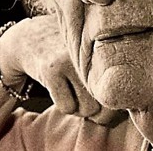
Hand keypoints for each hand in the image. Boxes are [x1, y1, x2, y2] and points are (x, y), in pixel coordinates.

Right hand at [0, 15, 124, 125]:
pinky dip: (64, 105)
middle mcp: (92, 53)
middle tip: (85, 96)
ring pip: (87, 110)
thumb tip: (118, 113)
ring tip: (72, 90)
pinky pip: (67, 107)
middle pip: (107, 106)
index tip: (102, 97)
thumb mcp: (93, 58)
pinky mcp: (52, 71)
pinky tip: (58, 88)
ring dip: (79, 108)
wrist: (30, 38)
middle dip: (95, 110)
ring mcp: (71, 61)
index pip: (122, 92)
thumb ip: (111, 78)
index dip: (114, 103)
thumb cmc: (70, 55)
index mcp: (108, 50)